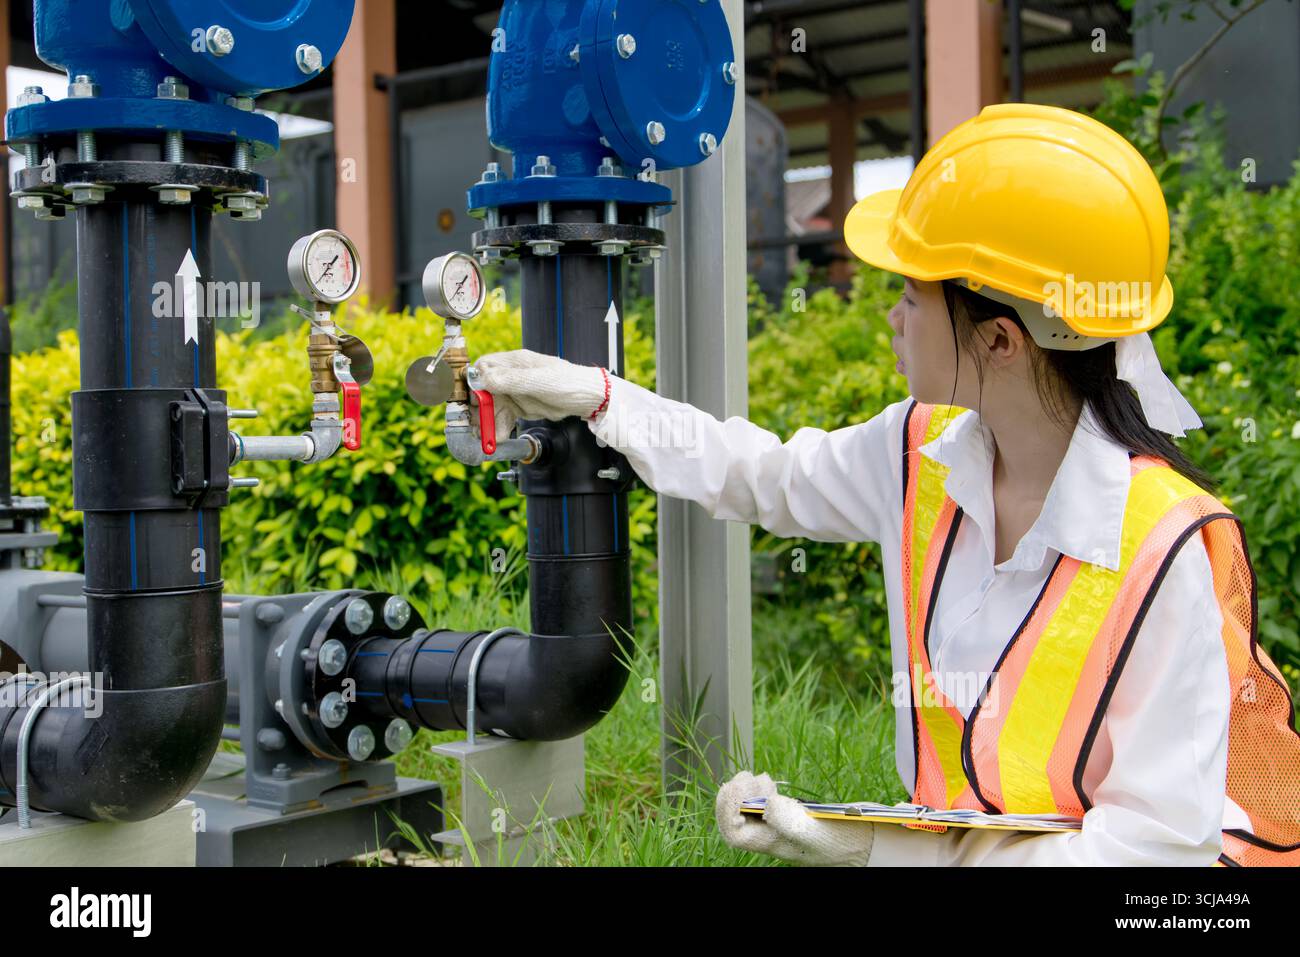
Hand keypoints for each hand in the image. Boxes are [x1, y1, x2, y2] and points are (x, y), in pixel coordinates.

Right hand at [469, 349, 610, 440]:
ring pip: (493, 407)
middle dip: (479, 409)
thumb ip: (511, 380)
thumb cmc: (569, 382)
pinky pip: (504, 417)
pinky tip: (497, 438)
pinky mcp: (521, 406)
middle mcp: (512, 376)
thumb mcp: (539, 381)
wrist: (588, 399)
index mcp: (514, 362)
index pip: (483, 368)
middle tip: (477, 426)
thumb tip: (484, 378)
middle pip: (484, 390)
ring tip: (487, 438)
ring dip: (488, 423)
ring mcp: (516, 392)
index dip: (472, 383)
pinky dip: (499, 428)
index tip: (469, 400)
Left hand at [715, 770, 874, 866]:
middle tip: (749, 778)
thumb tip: (765, 804)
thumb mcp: (815, 831)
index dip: (727, 807)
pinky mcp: (782, 813)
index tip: (742, 786)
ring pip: (743, 807)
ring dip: (745, 789)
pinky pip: (758, 801)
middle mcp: (767, 835)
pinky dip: (758, 788)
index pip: (732, 831)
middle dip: (733, 794)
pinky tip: (769, 784)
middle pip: (732, 817)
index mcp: (768, 843)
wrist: (859, 840)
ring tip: (761, 780)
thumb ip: (790, 821)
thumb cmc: (838, 840)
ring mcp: (773, 824)